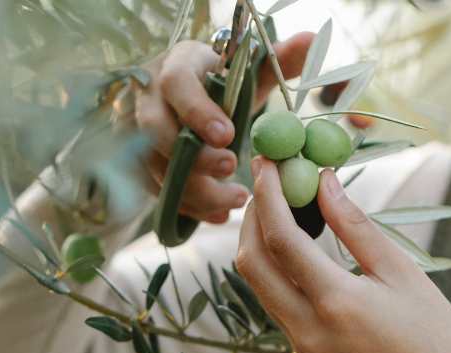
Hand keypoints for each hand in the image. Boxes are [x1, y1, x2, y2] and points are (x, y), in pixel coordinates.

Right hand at [135, 33, 313, 223]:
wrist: (193, 99)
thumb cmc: (223, 84)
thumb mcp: (248, 71)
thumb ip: (279, 59)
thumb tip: (311, 39)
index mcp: (176, 66)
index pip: (175, 84)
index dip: (197, 111)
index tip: (228, 135)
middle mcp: (149, 98)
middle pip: (155, 130)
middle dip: (193, 156)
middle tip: (230, 168)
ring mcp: (139, 134)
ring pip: (155, 167)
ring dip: (195, 189)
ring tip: (236, 199)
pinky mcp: (143, 164)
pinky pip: (158, 191)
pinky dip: (190, 207)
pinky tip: (219, 215)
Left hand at [236, 157, 450, 352]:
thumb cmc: (435, 337)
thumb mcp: (402, 274)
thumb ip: (356, 226)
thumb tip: (324, 182)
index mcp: (336, 303)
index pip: (281, 240)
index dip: (268, 195)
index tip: (269, 161)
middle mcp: (306, 325)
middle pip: (252, 260)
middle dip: (252, 214)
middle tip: (268, 177)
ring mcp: (300, 340)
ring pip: (257, 280)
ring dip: (258, 237)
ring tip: (279, 200)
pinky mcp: (303, 346)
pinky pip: (271, 296)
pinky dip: (271, 262)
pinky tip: (292, 238)